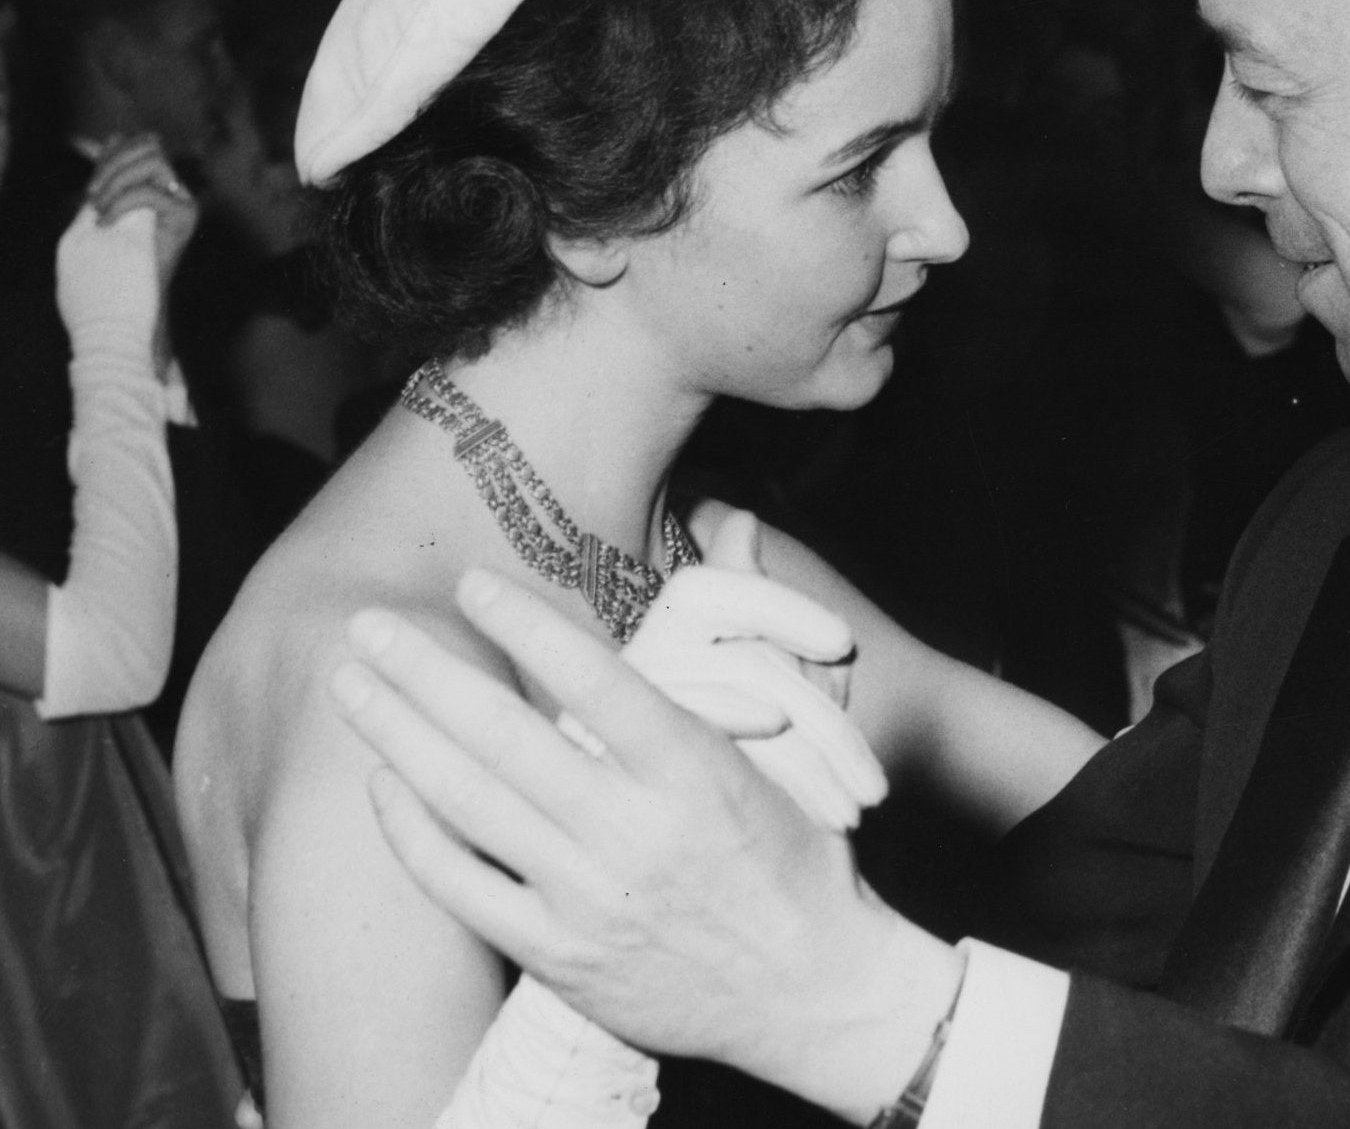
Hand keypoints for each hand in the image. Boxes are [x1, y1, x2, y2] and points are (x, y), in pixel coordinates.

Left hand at [85, 134, 198, 297]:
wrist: (130, 304)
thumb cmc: (114, 262)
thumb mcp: (103, 212)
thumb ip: (105, 179)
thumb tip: (101, 141)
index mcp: (156, 186)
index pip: (140, 147)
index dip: (114, 151)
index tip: (93, 176)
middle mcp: (174, 190)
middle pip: (148, 149)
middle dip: (113, 163)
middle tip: (92, 194)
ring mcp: (182, 201)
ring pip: (153, 163)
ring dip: (117, 180)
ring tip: (98, 206)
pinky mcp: (185, 216)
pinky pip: (150, 193)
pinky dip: (121, 202)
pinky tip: (106, 221)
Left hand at [332, 571, 962, 1123]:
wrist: (814, 991)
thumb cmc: (799, 856)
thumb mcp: (788, 749)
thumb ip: (727, 660)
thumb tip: (722, 542)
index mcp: (694, 769)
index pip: (593, 678)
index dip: (525, 625)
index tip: (471, 581)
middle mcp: (633, 830)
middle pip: (504, 736)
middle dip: (425, 672)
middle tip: (368, 625)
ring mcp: (588, 897)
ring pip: (468, 803)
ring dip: (398, 737)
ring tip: (351, 686)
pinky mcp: (559, 955)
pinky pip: (462, 887)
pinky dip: (413, 832)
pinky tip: (385, 784)